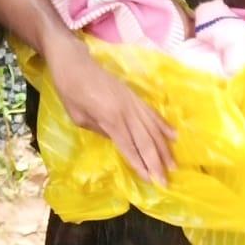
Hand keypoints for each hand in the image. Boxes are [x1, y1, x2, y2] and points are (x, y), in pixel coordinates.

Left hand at [45, 35, 174, 185]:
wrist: (74, 63)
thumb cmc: (70, 91)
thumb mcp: (79, 117)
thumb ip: (100, 130)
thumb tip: (118, 140)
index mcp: (110, 118)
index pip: (129, 146)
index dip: (140, 164)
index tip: (150, 180)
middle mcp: (126, 111)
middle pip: (145, 140)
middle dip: (156, 162)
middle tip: (165, 181)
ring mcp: (133, 102)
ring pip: (153, 128)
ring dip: (164, 148)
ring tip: (173, 165)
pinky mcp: (135, 96)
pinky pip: (153, 113)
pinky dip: (164, 126)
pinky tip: (174, 136)